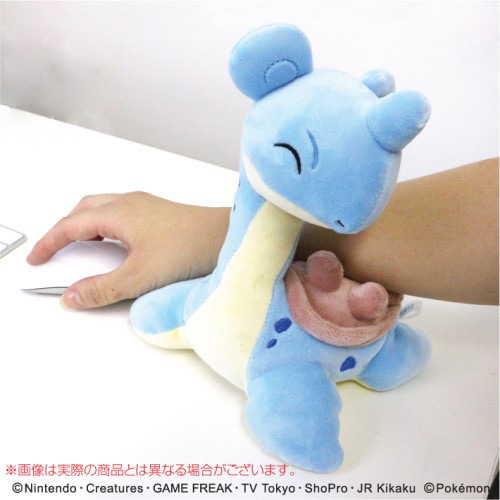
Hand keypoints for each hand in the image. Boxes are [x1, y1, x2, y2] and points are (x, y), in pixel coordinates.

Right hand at [27, 192, 229, 308]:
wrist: (227, 236)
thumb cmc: (191, 247)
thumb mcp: (140, 276)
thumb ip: (102, 289)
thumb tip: (72, 296)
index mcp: (118, 213)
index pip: (70, 226)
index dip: (49, 243)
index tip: (36, 258)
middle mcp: (129, 203)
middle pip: (83, 211)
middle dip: (64, 230)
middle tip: (54, 251)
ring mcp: (146, 205)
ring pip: (102, 209)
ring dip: (85, 226)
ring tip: (80, 248)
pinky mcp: (159, 212)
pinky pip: (121, 213)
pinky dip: (106, 226)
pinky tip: (116, 244)